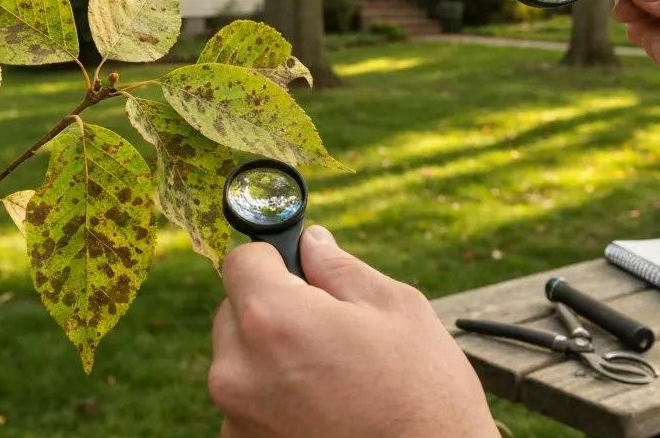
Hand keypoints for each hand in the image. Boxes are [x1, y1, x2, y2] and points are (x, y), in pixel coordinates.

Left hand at [208, 226, 498, 437]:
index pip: (241, 262)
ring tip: (332, 379)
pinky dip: (275, 400)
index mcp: (273, 321)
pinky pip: (248, 404)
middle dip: (273, 310)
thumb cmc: (424, 395)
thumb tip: (312, 242)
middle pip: (235, 313)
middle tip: (329, 330)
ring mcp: (236, 418)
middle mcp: (238, 371)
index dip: (274, 259)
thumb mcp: (397, 310)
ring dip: (272, 358)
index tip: (300, 272)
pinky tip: (323, 410)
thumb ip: (340, 269)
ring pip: (241, 361)